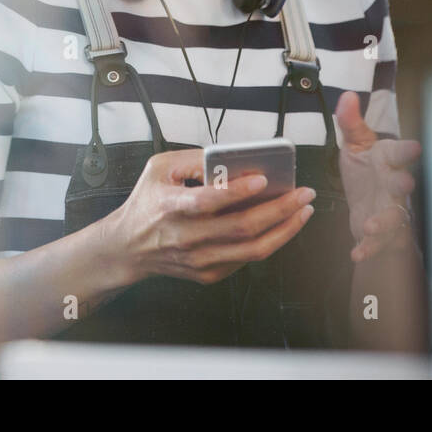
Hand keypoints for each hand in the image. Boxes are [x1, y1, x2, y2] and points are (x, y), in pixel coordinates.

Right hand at [107, 149, 315, 284]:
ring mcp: (199, 260)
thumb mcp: (160, 168)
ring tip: (303, 210)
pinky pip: (246, 260)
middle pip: (241, 228)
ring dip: (284, 229)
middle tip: (303, 193)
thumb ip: (194, 159)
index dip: (237, 192)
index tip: (263, 179)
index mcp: (170, 207)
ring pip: (251, 250)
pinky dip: (270, 242)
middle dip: (279, 210)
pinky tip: (283, 225)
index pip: (207, 202)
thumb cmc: (147, 203)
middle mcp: (186, 237)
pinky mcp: (208, 273)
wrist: (128, 247)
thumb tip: (232, 157)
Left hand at [335, 92, 422, 261]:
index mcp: (388, 160)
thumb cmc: (366, 172)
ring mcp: (390, 210)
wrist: (366, 208)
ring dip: (384, 221)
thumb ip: (350, 122)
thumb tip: (347, 95)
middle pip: (402, 184)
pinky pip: (379, 242)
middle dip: (404, 183)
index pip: (400, 152)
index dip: (407, 150)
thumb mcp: (355, 145)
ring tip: (371, 226)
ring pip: (394, 216)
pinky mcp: (382, 233)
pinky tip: (357, 253)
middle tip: (405, 183)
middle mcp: (393, 185)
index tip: (415, 147)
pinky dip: (369, 248)